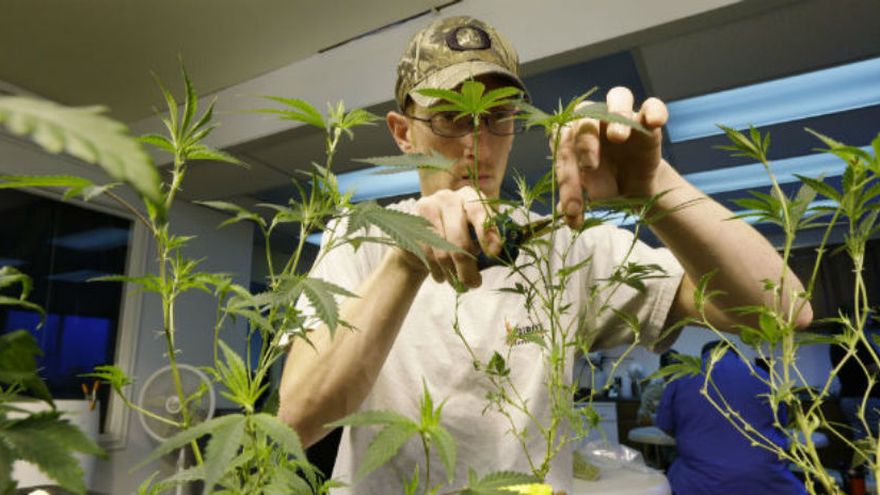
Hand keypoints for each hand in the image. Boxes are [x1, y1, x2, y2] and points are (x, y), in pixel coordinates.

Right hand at [404, 186, 500, 287]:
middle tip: (474, 284)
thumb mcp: (474, 233)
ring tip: (458, 283)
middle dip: (468, 267)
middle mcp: (447, 198)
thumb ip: (486, 238)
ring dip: (452, 273)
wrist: (420, 236)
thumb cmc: (455, 235)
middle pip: (459, 239)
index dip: (487, 233)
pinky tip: (442, 276)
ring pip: (443, 252)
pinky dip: (438, 271)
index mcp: (468, 196)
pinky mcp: (412, 224)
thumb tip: (499, 253)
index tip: (493, 254)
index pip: (478, 210)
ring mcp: (427, 209)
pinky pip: (428, 256)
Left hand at [552, 86, 669, 227]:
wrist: (634, 185)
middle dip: (585, 142)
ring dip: (615, 115)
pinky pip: (652, 105)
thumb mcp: (589, 192)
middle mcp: (594, 120)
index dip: (564, 173)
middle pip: (584, 117)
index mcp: (572, 136)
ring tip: (618, 137)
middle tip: (589, 168)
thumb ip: (576, 198)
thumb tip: (566, 211)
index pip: (562, 145)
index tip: (573, 206)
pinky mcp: (647, 120)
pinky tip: (654, 122)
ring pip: (617, 98)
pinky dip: (654, 110)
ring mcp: (621, 117)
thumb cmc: (604, 183)